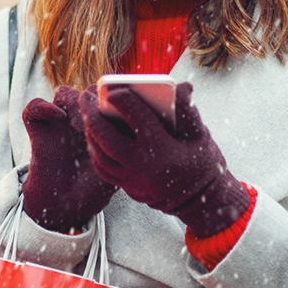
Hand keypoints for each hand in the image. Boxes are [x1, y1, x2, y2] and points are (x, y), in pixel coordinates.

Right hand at [21, 86, 117, 232]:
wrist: (64, 206)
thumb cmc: (94, 188)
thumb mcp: (118, 168)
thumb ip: (125, 146)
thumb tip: (139, 127)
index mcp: (100, 124)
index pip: (108, 97)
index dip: (114, 102)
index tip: (120, 118)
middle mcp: (79, 119)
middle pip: (87, 92)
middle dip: (95, 101)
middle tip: (101, 121)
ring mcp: (58, 123)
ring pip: (64, 93)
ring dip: (74, 102)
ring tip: (81, 126)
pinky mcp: (38, 130)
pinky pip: (34, 106)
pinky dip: (44, 106)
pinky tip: (58, 117)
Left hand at [80, 81, 249, 237]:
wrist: (202, 201)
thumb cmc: (202, 162)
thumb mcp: (200, 134)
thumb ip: (187, 109)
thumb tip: (180, 86)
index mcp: (164, 150)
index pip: (137, 119)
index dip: (122, 100)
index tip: (112, 88)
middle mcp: (144, 168)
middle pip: (108, 139)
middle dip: (93, 116)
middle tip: (85, 97)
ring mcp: (134, 182)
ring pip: (100, 156)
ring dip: (89, 133)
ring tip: (86, 113)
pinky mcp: (128, 190)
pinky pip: (103, 169)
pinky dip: (95, 151)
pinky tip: (93, 136)